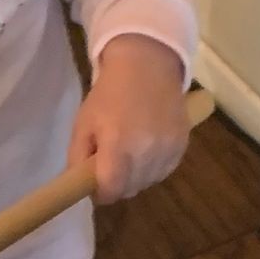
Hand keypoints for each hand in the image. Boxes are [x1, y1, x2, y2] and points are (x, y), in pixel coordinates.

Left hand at [70, 36, 191, 203]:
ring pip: (147, 182)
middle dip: (117, 184)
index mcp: (118, 145)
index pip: (111, 191)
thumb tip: (79, 188)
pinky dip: (153, 167)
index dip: (100, 193)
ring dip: (136, 176)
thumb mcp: (83, 123)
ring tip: (130, 152)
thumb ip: (77, 159)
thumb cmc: (109, 94)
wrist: (147, 66)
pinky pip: (164, 171)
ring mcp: (167, 149)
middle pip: (129, 190)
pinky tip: (147, 147)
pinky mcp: (182, 145)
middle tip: (110, 163)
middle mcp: (146, 151)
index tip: (95, 183)